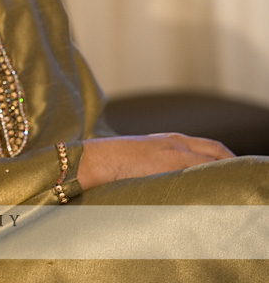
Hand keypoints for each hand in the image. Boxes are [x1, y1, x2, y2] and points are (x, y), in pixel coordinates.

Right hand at [78, 133, 234, 190]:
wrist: (91, 160)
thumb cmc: (108, 163)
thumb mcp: (138, 157)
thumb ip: (157, 163)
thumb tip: (165, 180)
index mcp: (167, 139)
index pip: (208, 146)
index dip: (225, 158)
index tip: (231, 172)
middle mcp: (174, 142)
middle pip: (217, 151)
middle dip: (232, 163)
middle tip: (240, 180)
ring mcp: (174, 152)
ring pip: (212, 161)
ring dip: (224, 174)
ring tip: (232, 190)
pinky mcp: (170, 163)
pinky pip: (202, 171)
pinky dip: (214, 179)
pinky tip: (216, 192)